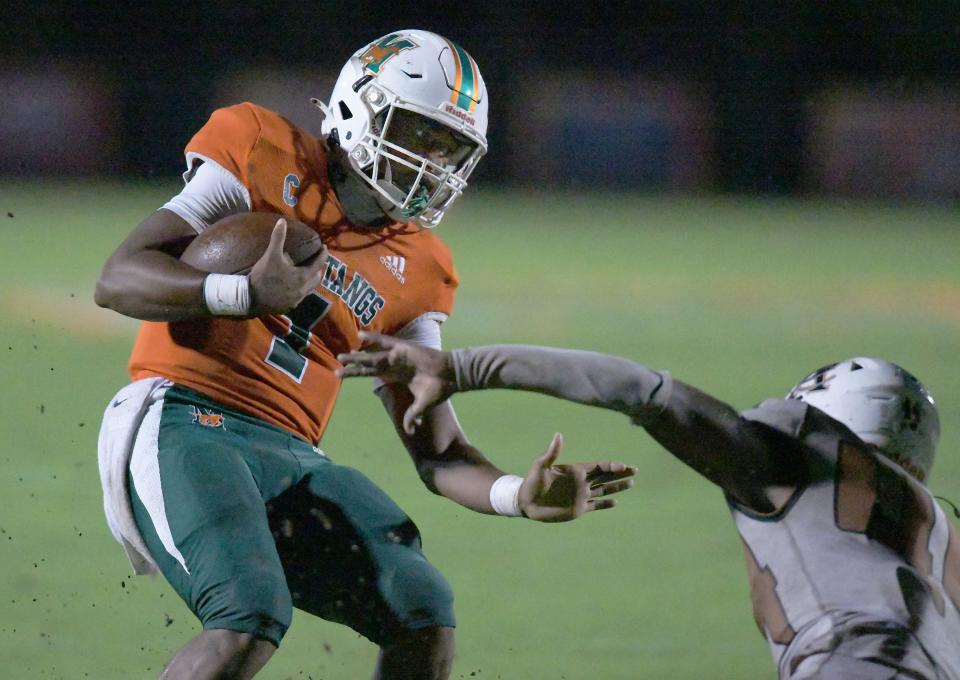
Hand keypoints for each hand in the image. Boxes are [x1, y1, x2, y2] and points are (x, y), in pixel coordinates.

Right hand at [248, 218, 326, 314]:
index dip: (323, 255)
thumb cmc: (263, 276)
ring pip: (309, 289)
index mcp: (302, 276)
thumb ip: (278, 238)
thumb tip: (282, 221)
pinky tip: (294, 287)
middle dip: (318, 268)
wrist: (251, 298)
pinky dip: (301, 290)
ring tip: (306, 273)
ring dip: (310, 280)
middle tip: (315, 261)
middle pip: (316, 278)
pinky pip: (300, 297)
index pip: (319, 264)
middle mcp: (303, 290)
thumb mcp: (271, 255)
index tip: (324, 248)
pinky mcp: (289, 306)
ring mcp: (297, 300)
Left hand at [337, 331, 455, 433]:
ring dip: (358, 355)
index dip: (357, 374)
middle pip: (368, 364)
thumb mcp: (422, 405)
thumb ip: (412, 415)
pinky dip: (373, 339)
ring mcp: (397, 356)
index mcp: (396, 375)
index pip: (372, 374)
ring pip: (372, 355)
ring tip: (342, 355)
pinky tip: (359, 335)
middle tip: (337, 362)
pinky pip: (385, 342)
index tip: (342, 374)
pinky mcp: (403, 349)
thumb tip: (410, 431)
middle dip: (353, 364)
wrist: (451, 376)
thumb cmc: (438, 389)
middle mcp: (393, 364)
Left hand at [518, 433, 636, 521]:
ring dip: (617, 487)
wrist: (525, 501)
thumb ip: (552, 452)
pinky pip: (595, 506)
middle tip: (635, 470)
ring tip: (632, 483)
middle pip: (606, 477)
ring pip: (604, 490)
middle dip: (620, 474)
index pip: (598, 467)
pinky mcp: (578, 509)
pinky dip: (605, 504)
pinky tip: (615, 502)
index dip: (611, 466)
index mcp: (575, 471)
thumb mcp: (541, 465)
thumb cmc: (532, 481)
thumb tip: (558, 435)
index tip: (623, 466)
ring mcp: (581, 496)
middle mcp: (581, 483)